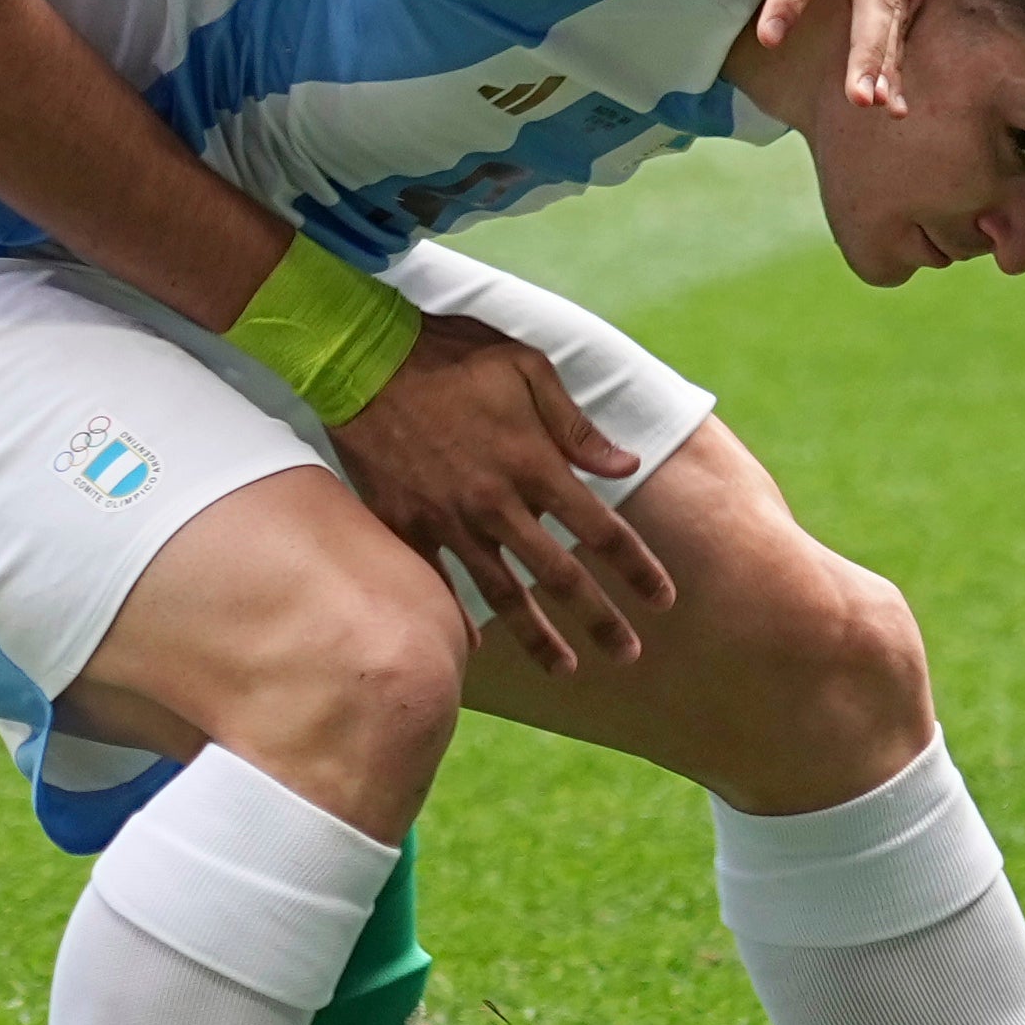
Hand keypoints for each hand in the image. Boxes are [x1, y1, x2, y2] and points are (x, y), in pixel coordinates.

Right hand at [325, 314, 676, 673]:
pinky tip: (479, 648)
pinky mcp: (405, 525)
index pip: (602, 531)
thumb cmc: (452, 355)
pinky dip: (458, 619)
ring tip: (567, 670)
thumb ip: (577, 425)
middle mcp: (497, 503)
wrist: (362, 358)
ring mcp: (449, 520)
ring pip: (503, 594)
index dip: (638, 570)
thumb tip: (627, 466)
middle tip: (629, 656)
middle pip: (560, 577)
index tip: (663, 601)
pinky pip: (437, 585)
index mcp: (534, 463)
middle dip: (600, 621)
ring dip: (539, 637)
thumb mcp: (527, 367)